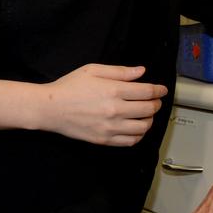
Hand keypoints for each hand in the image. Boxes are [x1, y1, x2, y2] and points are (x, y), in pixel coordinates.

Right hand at [37, 64, 166, 145]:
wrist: (50, 108)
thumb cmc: (69, 87)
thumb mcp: (93, 70)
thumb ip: (120, 71)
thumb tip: (141, 72)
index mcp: (113, 90)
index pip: (146, 92)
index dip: (158, 91)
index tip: (162, 90)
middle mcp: (114, 110)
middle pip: (148, 109)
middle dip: (156, 104)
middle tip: (155, 101)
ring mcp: (110, 127)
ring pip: (143, 127)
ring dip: (150, 120)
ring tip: (147, 114)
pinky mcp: (104, 140)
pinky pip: (130, 141)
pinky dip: (139, 135)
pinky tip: (137, 128)